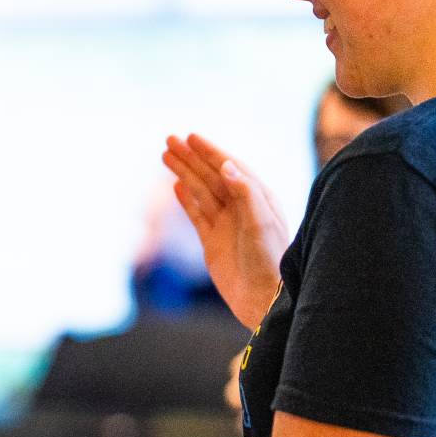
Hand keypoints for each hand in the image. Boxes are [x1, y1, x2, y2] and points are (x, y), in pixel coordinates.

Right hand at [162, 134, 288, 326]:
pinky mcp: (212, 243)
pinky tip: (176, 186)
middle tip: (169, 139)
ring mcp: (225, 225)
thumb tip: (225, 166)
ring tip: (166, 155)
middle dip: (191, 157)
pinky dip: (186, 199)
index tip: (191, 136)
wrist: (263, 300)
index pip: (230, 168)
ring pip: (201, 192)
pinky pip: (197, 215)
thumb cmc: (269, 261)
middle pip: (211, 176)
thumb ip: (244, 192)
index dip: (210, 152)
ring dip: (184, 173)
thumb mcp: (261, 223)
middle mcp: (241, 208)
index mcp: (258, 199)